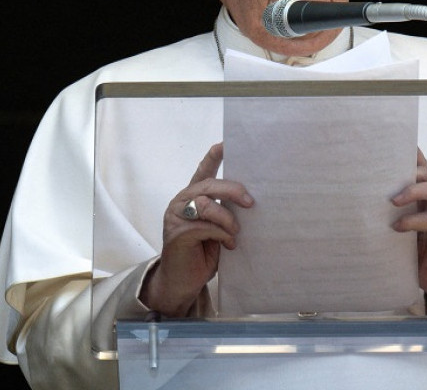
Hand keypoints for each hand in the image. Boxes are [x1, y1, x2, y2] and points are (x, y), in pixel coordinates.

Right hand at [140, 142, 253, 316]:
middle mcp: (181, 202)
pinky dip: (222, 235)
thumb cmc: (202, 253)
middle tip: (250, 202)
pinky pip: (205, 227)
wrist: (182, 282)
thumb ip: (224, 212)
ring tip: (236, 233)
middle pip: (208, 185)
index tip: (225, 144)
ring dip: (227, 218)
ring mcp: (176, 217)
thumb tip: (249, 201)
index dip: (213, 156)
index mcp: (192, 197)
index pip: (202, 171)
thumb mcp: (217, 228)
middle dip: (232, 190)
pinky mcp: (177, 234)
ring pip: (206, 204)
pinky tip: (229, 245)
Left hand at [391, 149, 426, 312]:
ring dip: (415, 191)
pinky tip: (398, 227)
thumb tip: (362, 204)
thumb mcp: (405, 233)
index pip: (425, 172)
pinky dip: (415, 221)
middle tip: (387, 176)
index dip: (414, 156)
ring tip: (394, 201)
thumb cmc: (423, 258)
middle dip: (411, 172)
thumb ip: (395, 216)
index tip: (395, 143)